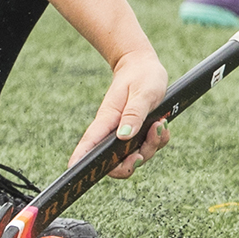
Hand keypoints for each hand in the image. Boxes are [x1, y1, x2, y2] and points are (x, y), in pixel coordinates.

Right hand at [68, 47, 170, 176]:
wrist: (143, 65)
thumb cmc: (141, 76)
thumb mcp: (142, 93)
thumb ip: (134, 114)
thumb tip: (124, 136)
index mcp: (108, 120)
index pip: (90, 144)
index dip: (81, 160)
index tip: (76, 171)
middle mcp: (113, 131)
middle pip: (114, 162)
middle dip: (131, 164)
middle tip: (143, 152)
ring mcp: (125, 133)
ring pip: (134, 156)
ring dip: (150, 147)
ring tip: (159, 125)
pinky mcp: (137, 133)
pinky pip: (147, 147)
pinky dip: (158, 141)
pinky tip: (162, 125)